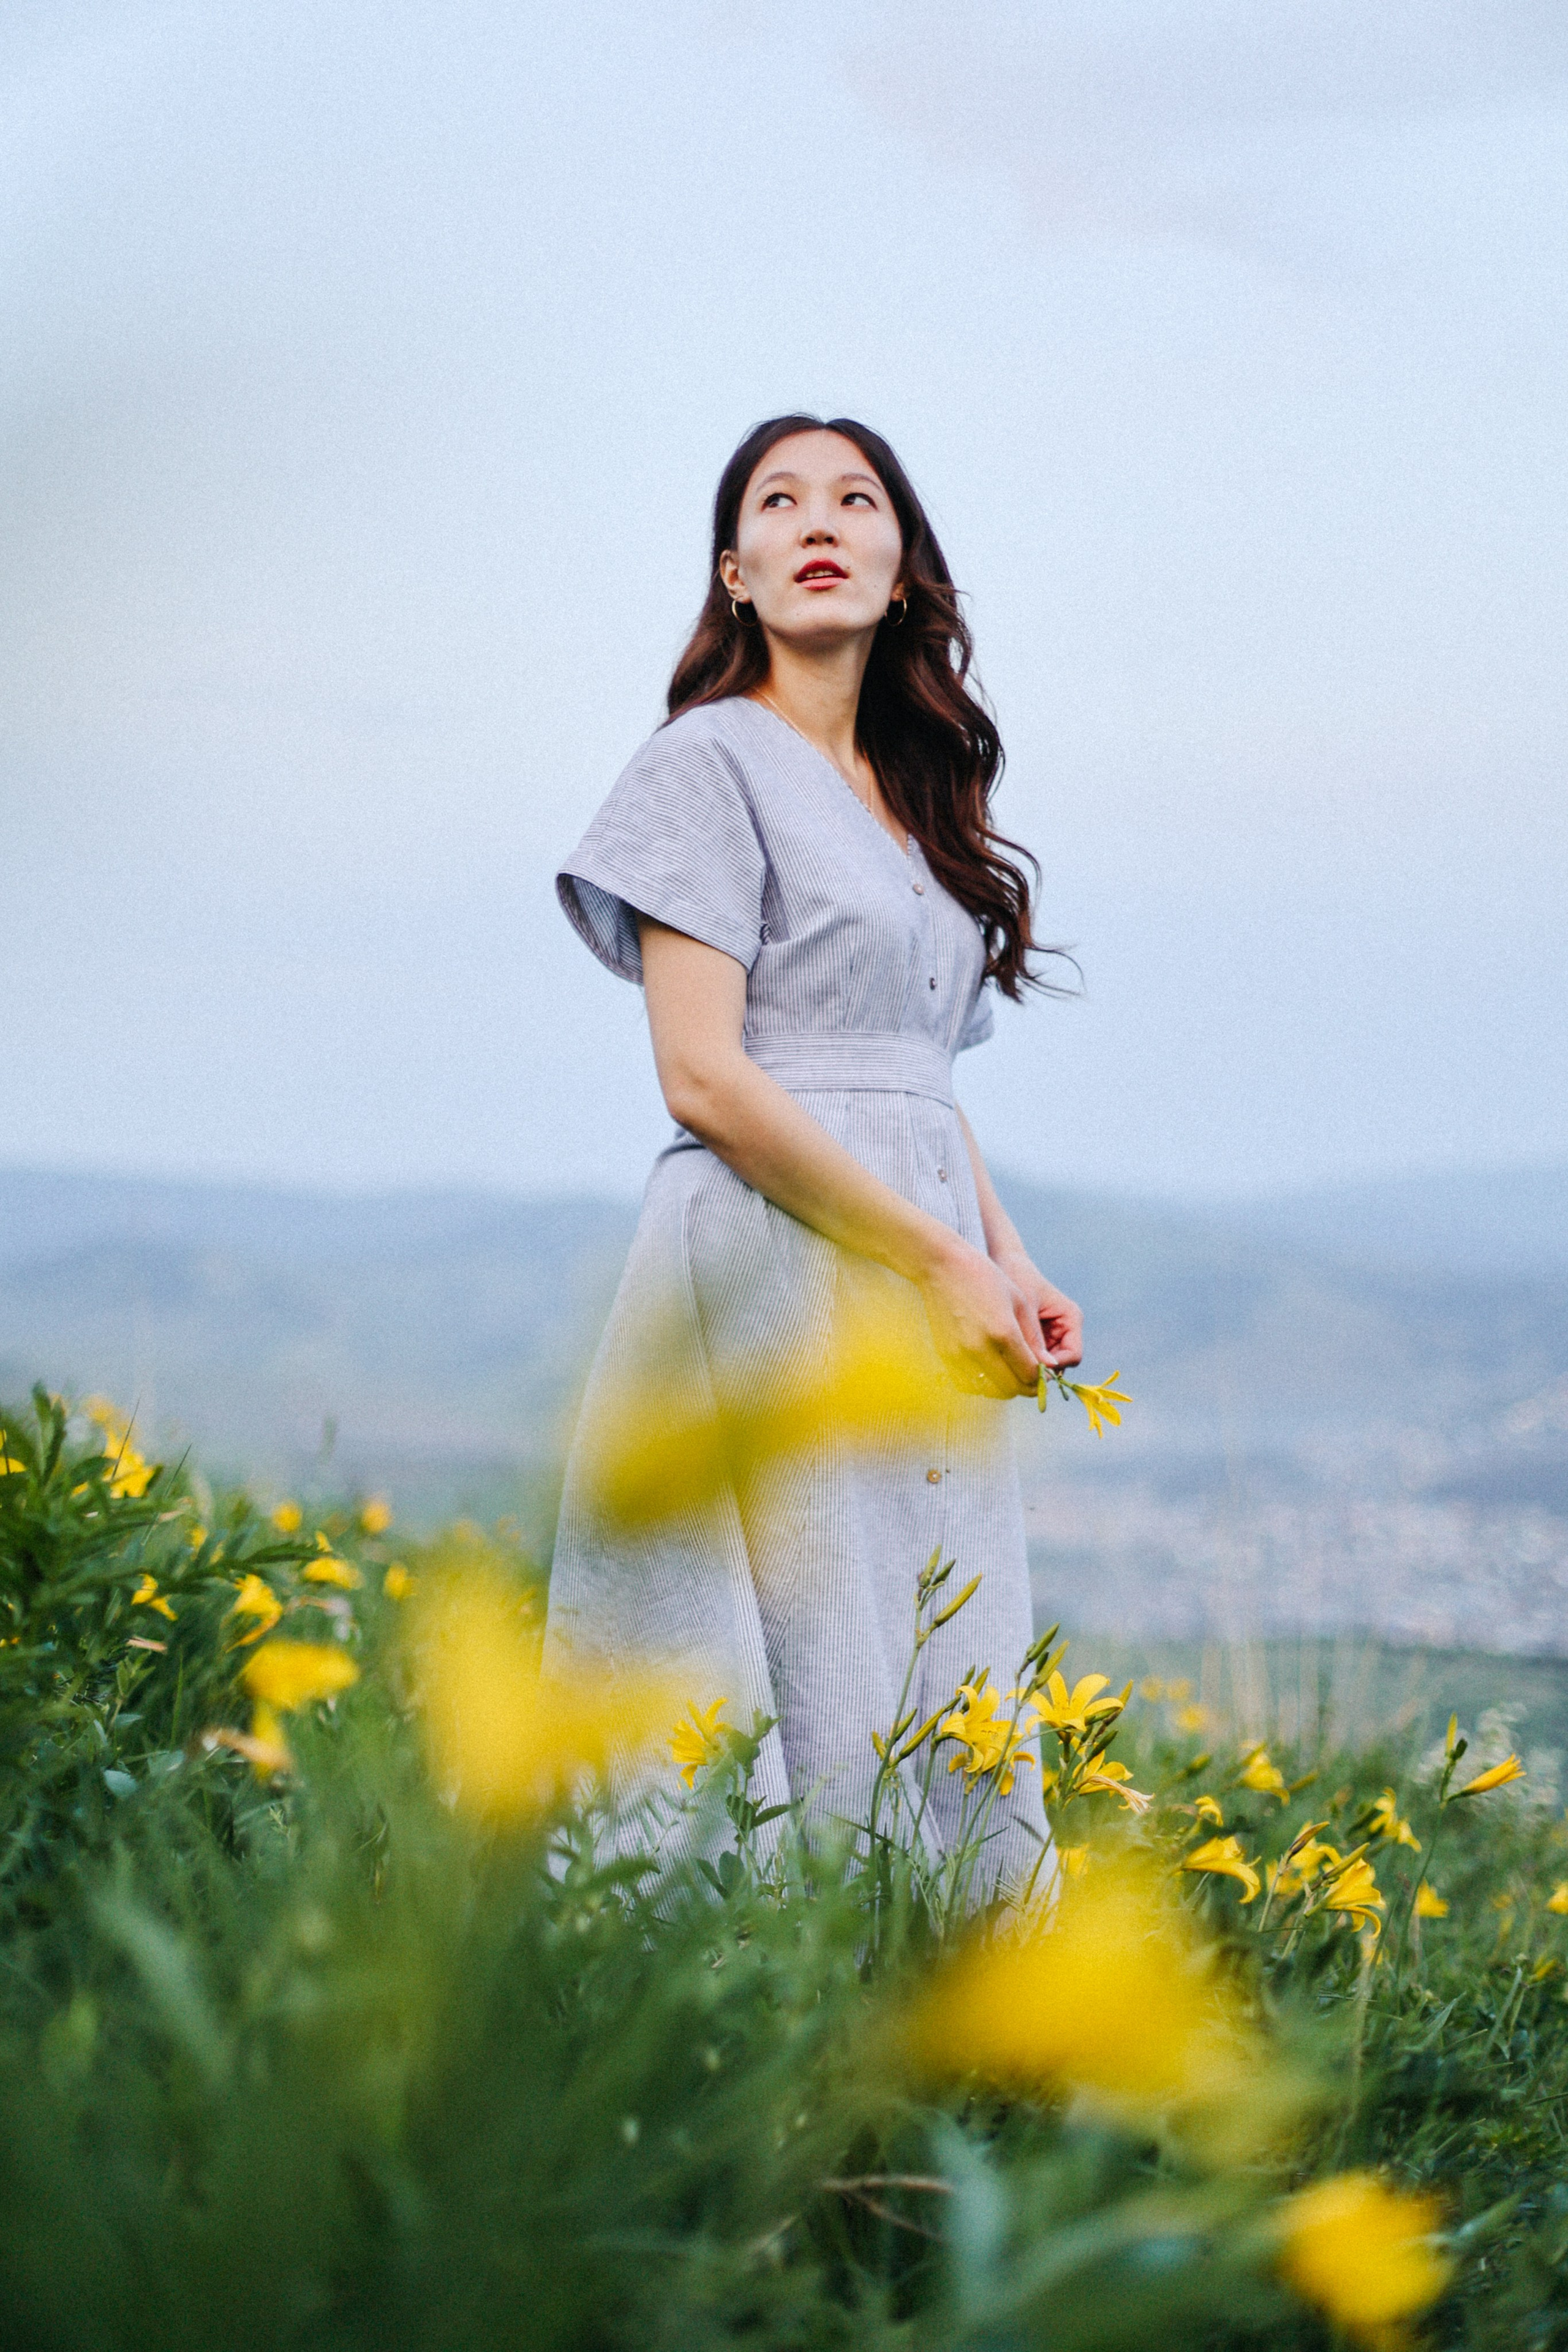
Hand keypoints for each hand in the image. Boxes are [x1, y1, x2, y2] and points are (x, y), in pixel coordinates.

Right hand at [918, 1240, 1044, 1397]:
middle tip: (1032, 1374)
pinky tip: (990, 1368)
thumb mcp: (1019, 1303)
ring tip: (1011, 1370)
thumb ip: (1034, 1339)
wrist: (942, 1267)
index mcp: (1003, 1333)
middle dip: (1026, 1386)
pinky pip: (969, 1385)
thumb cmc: (985, 1278)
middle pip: (1011, 1389)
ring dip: (1005, 1386)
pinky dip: (984, 1384)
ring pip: (990, 1391)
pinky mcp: (945, 1356)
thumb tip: (1048, 1366)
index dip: (1042, 1378)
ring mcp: (959, 1355)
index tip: (1045, 1371)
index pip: (1029, 1374)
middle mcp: (979, 1349)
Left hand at [992, 1250, 1082, 1370]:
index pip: (1073, 1355)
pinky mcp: (1039, 1336)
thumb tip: (1042, 1369)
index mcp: (1071, 1318)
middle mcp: (1067, 1328)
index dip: (1056, 1366)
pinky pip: (1035, 1356)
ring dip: (1032, 1364)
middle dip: (1042, 1368)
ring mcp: (1053, 1333)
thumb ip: (1034, 1338)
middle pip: (1061, 1363)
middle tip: (1016, 1368)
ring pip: (1047, 1363)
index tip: (1031, 1368)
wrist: (1006, 1263)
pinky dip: (1024, 1357)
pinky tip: (1007, 1351)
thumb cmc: (1018, 1278)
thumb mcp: (1025, 1309)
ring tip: (1009, 1358)